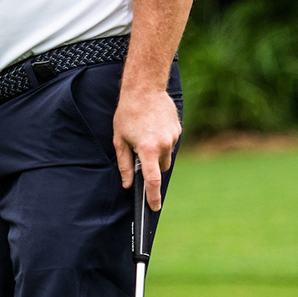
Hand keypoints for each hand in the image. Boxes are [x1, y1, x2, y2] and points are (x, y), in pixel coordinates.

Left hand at [113, 84, 181, 211]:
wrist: (145, 88)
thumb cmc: (127, 114)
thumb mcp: (119, 140)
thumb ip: (124, 164)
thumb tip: (127, 184)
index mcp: (148, 149)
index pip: (152, 180)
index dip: (153, 196)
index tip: (154, 208)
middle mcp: (164, 145)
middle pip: (161, 169)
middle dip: (153, 167)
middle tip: (140, 154)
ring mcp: (173, 137)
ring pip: (167, 156)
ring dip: (158, 153)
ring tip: (145, 135)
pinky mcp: (178, 129)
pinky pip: (171, 143)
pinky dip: (163, 141)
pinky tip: (153, 127)